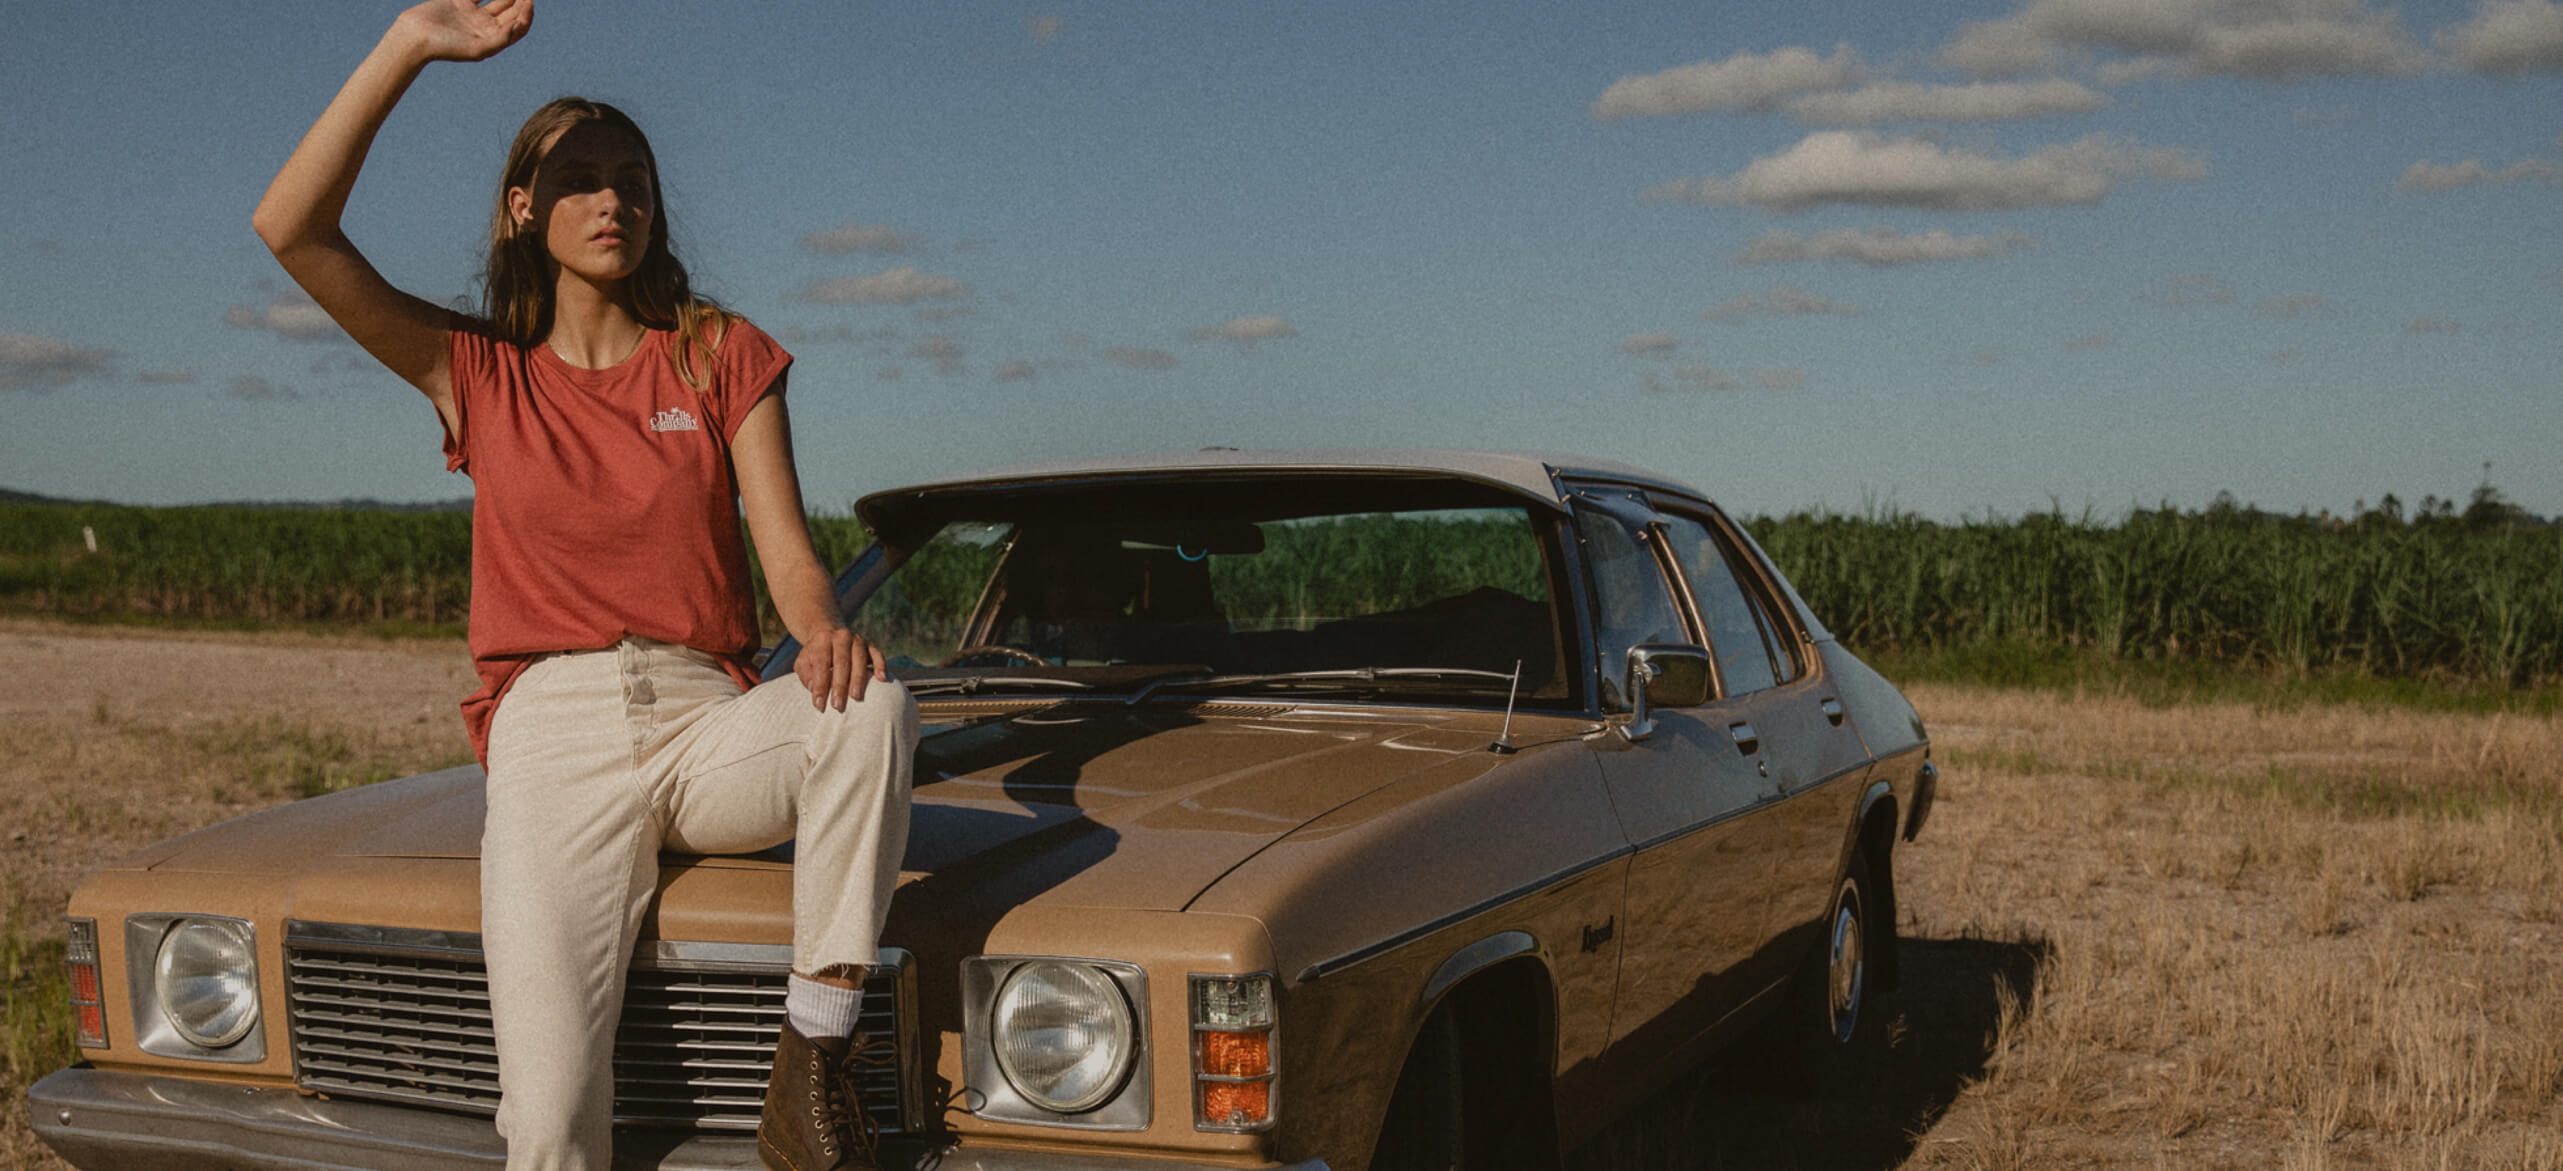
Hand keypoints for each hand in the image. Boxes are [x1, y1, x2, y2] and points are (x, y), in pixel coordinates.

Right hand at [394, 0, 532, 63]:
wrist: (415, 36)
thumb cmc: (445, 47)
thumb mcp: (478, 49)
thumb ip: (501, 40)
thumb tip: (517, 26)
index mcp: (493, 40)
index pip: (518, 26)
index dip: (527, 14)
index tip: (528, 1)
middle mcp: (485, 27)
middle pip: (511, 12)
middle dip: (520, 1)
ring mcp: (473, 14)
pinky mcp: (460, 2)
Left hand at [795, 627, 888, 711]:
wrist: (829, 634)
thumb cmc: (815, 655)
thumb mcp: (803, 662)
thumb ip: (806, 674)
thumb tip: (814, 688)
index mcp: (822, 640)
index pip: (821, 664)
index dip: (820, 685)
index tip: (819, 704)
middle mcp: (841, 637)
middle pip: (841, 662)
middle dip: (839, 685)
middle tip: (837, 706)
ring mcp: (858, 640)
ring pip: (859, 659)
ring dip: (858, 679)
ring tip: (856, 697)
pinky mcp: (870, 645)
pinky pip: (877, 654)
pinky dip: (880, 666)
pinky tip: (881, 679)